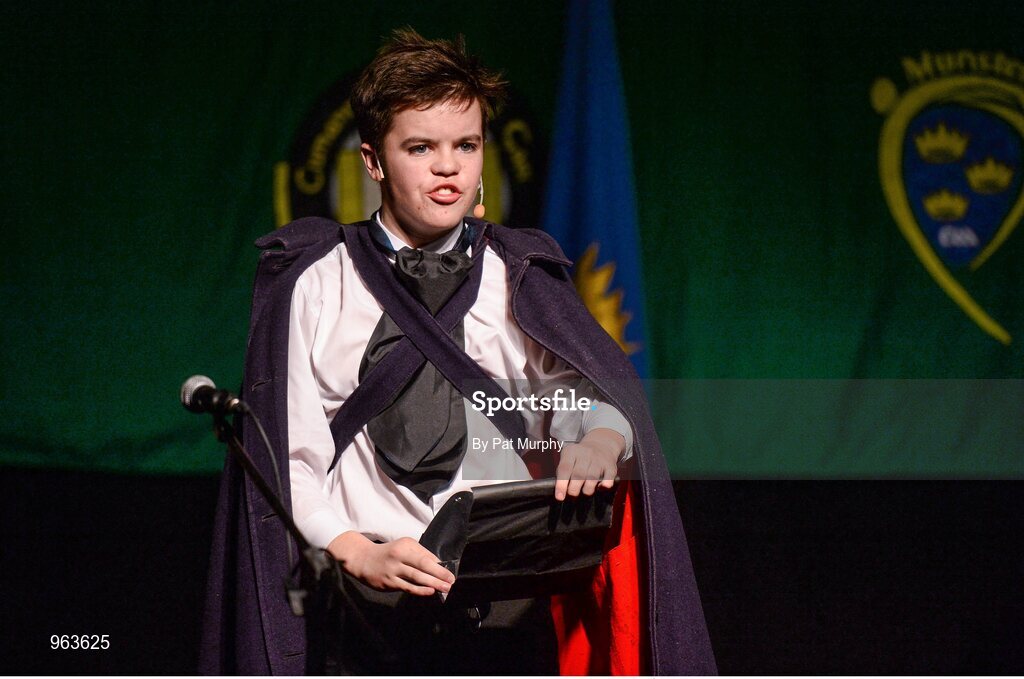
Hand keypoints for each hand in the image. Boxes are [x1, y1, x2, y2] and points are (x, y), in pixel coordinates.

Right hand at [326, 531, 454, 595]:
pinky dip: (419, 590)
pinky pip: (407, 587)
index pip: (426, 556)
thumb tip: (439, 565)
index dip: (439, 566)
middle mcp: (399, 556)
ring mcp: (393, 570)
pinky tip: (429, 591)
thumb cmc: (388, 553)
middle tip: (451, 581)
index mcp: (405, 545)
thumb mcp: (403, 546)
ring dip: (432, 583)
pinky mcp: (388, 582)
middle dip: (439, 574)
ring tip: (445, 588)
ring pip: (416, 577)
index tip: (450, 573)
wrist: (363, 559)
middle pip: (423, 565)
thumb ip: (420, 554)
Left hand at [554, 428, 623, 500]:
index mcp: (571, 452)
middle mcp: (585, 454)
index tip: (560, 497)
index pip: (564, 469)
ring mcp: (599, 459)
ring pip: (592, 478)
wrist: (601, 444)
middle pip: (578, 475)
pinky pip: (609, 478)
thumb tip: (561, 492)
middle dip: (574, 489)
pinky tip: (600, 487)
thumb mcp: (568, 458)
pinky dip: (605, 485)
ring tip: (584, 492)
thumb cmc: (579, 457)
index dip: (561, 485)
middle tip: (572, 495)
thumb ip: (563, 473)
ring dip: (587, 490)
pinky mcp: (611, 466)